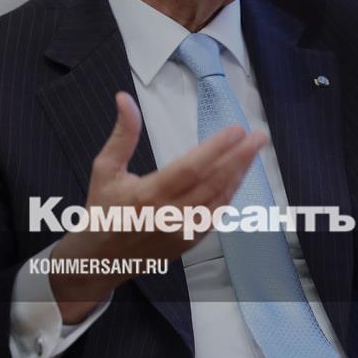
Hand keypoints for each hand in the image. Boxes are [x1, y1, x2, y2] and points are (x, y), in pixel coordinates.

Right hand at [51, 91, 264, 322]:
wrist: (99, 260)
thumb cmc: (102, 210)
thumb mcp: (105, 168)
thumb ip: (123, 134)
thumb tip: (124, 98)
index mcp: (147, 194)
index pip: (191, 168)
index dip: (216, 148)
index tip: (235, 130)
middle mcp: (168, 215)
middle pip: (212, 182)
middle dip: (239, 157)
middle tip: (258, 137)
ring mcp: (181, 231)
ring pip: (218, 199)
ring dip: (239, 174)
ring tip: (253, 152)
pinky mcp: (189, 242)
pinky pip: (216, 215)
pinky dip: (229, 195)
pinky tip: (238, 177)